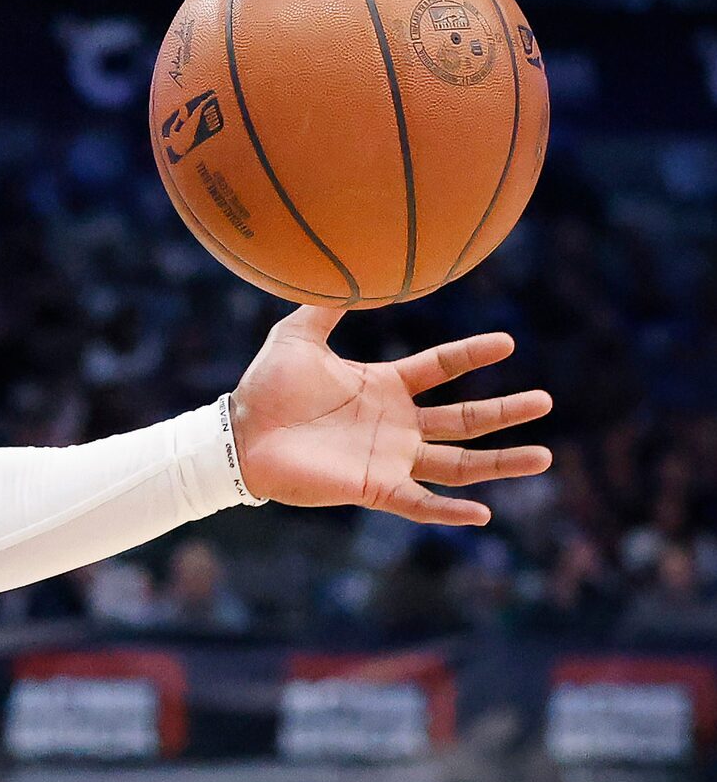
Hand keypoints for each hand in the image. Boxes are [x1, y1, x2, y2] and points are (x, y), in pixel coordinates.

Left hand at [230, 306, 551, 524]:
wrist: (235, 437)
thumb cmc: (263, 389)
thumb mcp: (297, 336)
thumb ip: (325, 305)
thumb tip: (349, 268)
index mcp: (383, 387)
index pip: (441, 369)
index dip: (472, 354)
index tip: (508, 341)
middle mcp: (395, 424)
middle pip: (464, 419)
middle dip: (505, 411)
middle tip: (546, 401)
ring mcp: (388, 458)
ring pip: (457, 463)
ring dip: (500, 462)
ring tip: (544, 456)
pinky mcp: (373, 488)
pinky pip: (419, 503)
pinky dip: (449, 511)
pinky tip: (484, 513)